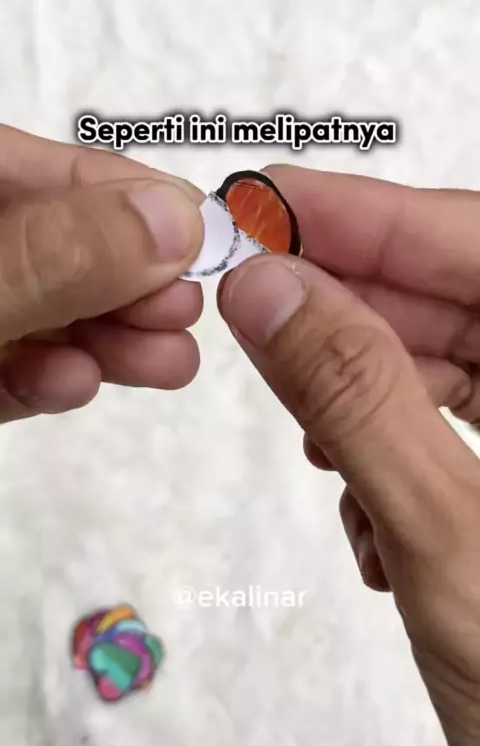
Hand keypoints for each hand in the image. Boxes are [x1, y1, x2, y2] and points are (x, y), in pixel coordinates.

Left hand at [0, 125, 203, 423]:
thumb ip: (57, 256)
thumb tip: (173, 221)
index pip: (45, 170)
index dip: (126, 193)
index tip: (199, 231)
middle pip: (55, 245)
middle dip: (128, 279)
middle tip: (183, 309)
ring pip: (38, 311)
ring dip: (104, 338)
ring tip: (165, 361)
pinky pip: (3, 367)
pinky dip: (44, 377)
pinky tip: (76, 383)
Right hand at [218, 165, 479, 745]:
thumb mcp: (451, 543)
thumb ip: (359, 402)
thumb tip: (274, 294)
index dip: (368, 216)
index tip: (273, 201)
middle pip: (463, 296)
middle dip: (350, 297)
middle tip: (256, 289)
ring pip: (450, 360)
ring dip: (361, 383)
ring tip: (304, 414)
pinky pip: (448, 423)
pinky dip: (386, 445)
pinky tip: (355, 490)